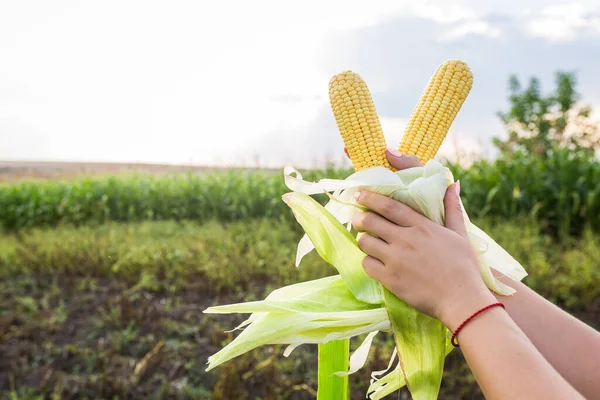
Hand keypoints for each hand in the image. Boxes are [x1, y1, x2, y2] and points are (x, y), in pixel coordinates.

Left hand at [351, 149, 496, 329]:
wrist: (462, 300)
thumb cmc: (464, 267)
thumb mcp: (460, 234)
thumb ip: (453, 209)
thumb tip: (454, 184)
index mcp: (421, 226)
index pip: (389, 206)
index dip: (370, 198)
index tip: (359, 194)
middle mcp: (406, 239)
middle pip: (370, 221)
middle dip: (359, 218)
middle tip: (357, 218)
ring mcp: (396, 259)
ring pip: (365, 242)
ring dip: (363, 240)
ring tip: (367, 242)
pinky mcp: (390, 279)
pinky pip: (367, 264)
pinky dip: (368, 261)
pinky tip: (374, 262)